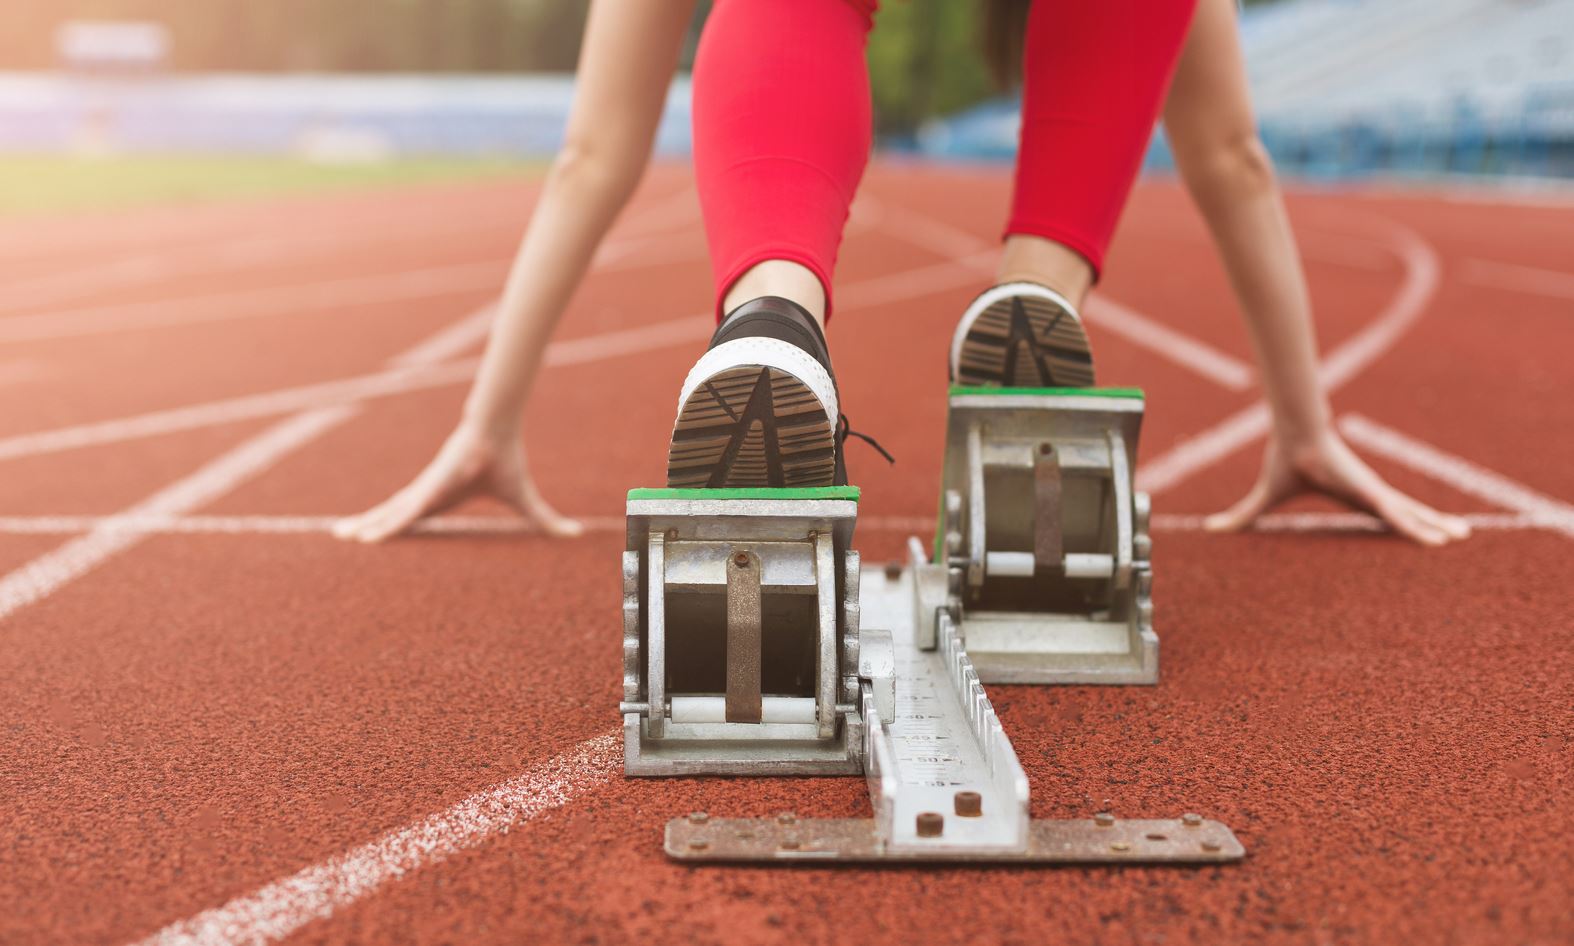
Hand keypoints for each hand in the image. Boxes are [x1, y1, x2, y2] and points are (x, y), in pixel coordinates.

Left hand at [333, 422, 583, 542]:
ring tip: (341, 535)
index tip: (380, 538)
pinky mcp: (426, 489)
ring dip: (365, 525)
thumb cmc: (507, 461)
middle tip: (345, 536)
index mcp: (443, 499)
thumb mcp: (524, 501)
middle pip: (393, 514)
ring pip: (389, 514)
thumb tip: (574, 534)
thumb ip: (544, 521)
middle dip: (369, 525)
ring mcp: (424, 491)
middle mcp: (428, 495)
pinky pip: (402, 514)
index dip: (397, 527)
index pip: (415, 518)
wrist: (498, 431)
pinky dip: (384, 526)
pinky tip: (365, 537)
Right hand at [1205, 428, 1470, 545]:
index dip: (1399, 524)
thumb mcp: (1265, 497)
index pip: (1380, 515)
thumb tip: (1211, 528)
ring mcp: (1374, 493)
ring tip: (1463, 537)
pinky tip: (1441, 539)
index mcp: (1350, 497)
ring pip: (1411, 515)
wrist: (1295, 437)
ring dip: (1437, 526)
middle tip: (1456, 536)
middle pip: (1405, 513)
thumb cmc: (1285, 461)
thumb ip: (1245, 515)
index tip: (1416, 533)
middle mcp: (1368, 495)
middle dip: (1431, 524)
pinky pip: (1400, 516)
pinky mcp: (1373, 493)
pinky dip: (1420, 528)